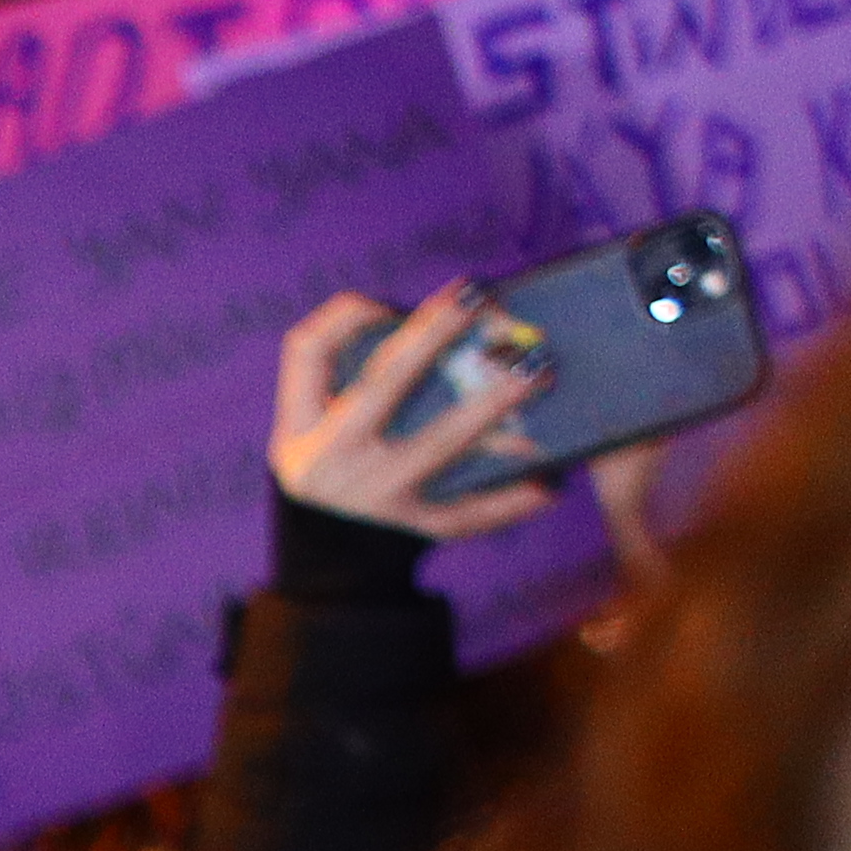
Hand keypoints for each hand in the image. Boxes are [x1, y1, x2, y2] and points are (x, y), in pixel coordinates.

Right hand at [274, 288, 560, 542]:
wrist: (332, 551)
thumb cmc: (333, 454)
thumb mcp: (307, 416)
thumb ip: (337, 358)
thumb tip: (411, 312)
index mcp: (301, 429)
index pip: (310, 351)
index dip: (350, 315)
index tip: (392, 298)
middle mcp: (332, 463)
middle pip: (385, 386)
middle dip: (432, 336)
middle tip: (480, 300)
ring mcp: (376, 497)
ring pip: (441, 442)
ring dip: (493, 404)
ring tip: (538, 372)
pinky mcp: (416, 525)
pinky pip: (471, 510)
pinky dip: (512, 497)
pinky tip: (549, 481)